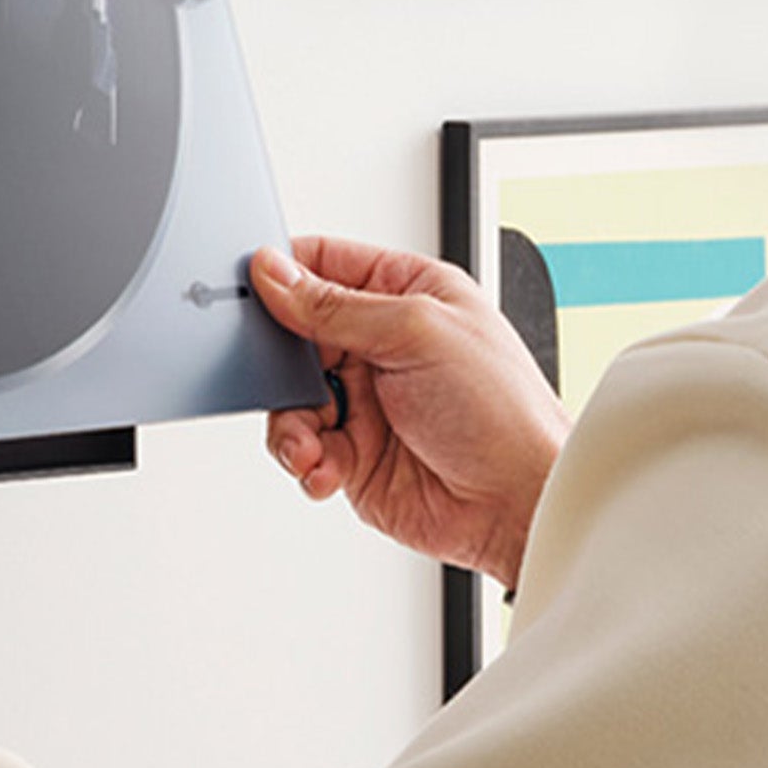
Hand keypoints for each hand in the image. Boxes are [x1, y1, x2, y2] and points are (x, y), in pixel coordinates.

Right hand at [252, 236, 569, 590]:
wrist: (520, 504)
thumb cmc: (503, 412)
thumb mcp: (416, 333)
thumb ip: (336, 306)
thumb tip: (276, 273)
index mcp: (405, 293)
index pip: (324, 264)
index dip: (282, 274)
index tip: (247, 289)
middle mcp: (381, 343)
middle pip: (295, 333)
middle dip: (278, 361)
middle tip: (276, 378)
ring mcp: (366, 400)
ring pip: (290, 396)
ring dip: (291, 422)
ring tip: (313, 442)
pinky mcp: (354, 453)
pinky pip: (302, 446)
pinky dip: (305, 459)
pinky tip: (326, 467)